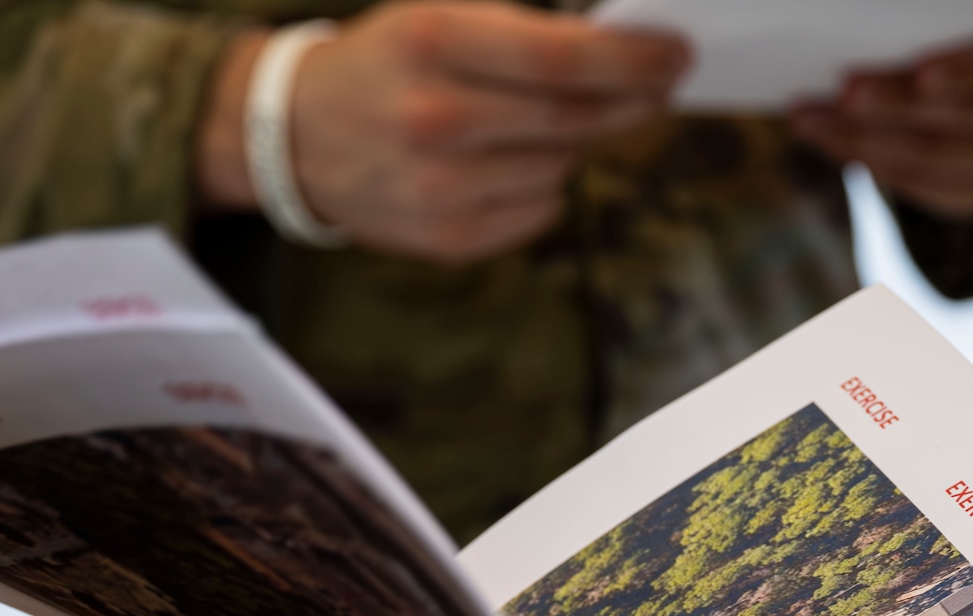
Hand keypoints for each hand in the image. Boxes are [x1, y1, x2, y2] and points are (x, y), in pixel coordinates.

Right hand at [196, 3, 689, 262]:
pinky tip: (502, 162)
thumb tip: (622, 46)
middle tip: (657, 86)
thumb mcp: (439, 12)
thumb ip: (523, 27)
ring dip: (573, 142)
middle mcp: (437, 120)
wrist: (296, 135)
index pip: (562, 59)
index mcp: (434, 43)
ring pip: (563, 167)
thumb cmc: (389, 61)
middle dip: (632, 102)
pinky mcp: (448, 237)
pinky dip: (541, 183)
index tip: (677, 56)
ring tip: (533, 121)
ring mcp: (441, 188)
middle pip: (576, 119)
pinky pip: (540, 210)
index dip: (632, 60)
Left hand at [788, 13, 972, 219]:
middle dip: (898, 105)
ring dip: (864, 139)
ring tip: (813, 120)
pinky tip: (830, 141)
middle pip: (968, 112)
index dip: (964, 69)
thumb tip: (852, 20)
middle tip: (844, 94)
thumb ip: (932, 19)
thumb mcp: (959, 22)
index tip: (920, 75)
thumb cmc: (958, 40)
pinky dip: (870, 161)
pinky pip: (920, 184)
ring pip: (935, 154)